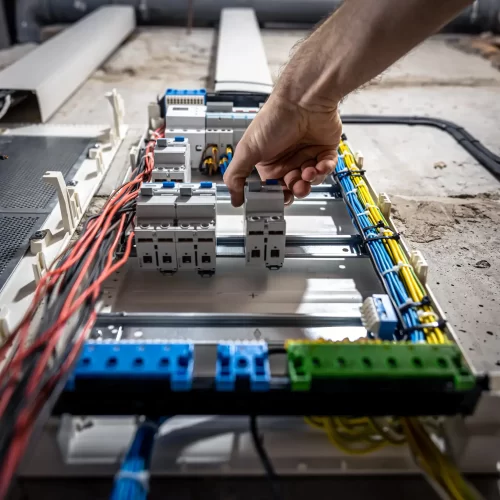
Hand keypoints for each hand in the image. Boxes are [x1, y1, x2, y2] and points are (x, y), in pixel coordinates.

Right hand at [223, 93, 341, 205]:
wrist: (303, 99)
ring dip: (310, 180)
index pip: (273, 188)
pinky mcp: (324, 150)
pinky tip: (320, 165)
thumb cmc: (275, 118)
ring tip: (308, 172)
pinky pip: (327, 168)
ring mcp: (307, 155)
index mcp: (268, 162)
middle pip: (294, 187)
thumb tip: (233, 197)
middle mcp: (287, 159)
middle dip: (296, 189)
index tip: (279, 198)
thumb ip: (237, 175)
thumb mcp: (247, 149)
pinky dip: (325, 169)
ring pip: (311, 180)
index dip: (277, 195)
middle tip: (297, 186)